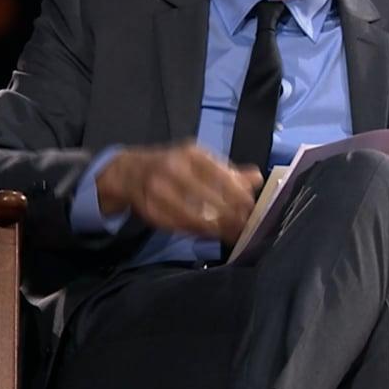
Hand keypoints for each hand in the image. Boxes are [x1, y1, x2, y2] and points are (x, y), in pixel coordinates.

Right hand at [96, 141, 263, 242]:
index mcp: (191, 154)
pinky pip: (179, 225)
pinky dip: (197, 232)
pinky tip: (210, 234)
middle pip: (208, 198)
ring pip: (193, 216)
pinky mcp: (150, 210)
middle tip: (245, 227)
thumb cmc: (174, 165)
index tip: (252, 208)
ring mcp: (158, 191)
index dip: (238, 195)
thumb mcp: (200, 160)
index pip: (221, 176)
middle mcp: (173, 169)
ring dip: (216, 228)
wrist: (130, 171)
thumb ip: (230, 171)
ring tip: (231, 234)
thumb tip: (257, 178)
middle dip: (230, 216)